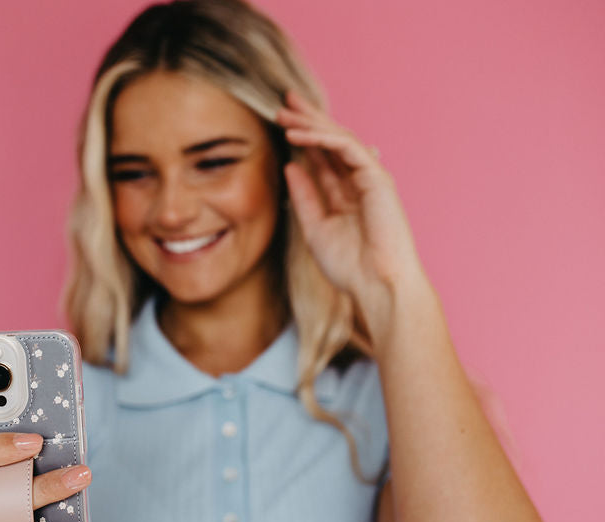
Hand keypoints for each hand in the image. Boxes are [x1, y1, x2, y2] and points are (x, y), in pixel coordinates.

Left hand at [276, 89, 426, 317]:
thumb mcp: (315, 227)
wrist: (376, 284)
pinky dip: (322, 139)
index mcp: (348, 193)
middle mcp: (361, 181)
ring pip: (339, 139)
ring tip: (285, 113)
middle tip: (284, 100)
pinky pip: (347, 149)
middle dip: (309, 118)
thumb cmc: (350, 266)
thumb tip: (291, 166)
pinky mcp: (377, 178)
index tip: (281, 122)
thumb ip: (304, 196)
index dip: (303, 137)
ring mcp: (371, 177)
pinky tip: (299, 134)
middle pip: (332, 141)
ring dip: (311, 123)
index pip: (323, 157)